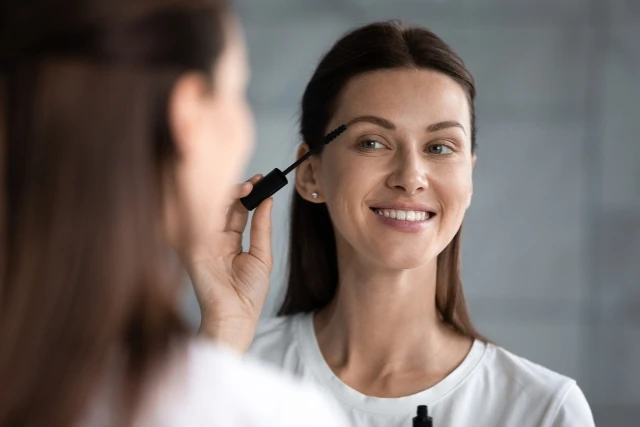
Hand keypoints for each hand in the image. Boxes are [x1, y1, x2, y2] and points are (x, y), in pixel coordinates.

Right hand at [183, 175, 272, 352]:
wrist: (236, 316)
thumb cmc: (249, 294)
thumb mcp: (262, 256)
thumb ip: (262, 228)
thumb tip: (269, 202)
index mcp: (230, 242)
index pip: (237, 210)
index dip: (248, 195)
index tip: (261, 181)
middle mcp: (214, 238)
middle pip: (223, 206)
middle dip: (238, 190)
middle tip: (255, 182)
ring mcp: (202, 241)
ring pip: (211, 208)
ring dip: (227, 195)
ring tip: (247, 188)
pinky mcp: (192, 247)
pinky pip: (198, 221)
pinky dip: (210, 207)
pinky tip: (225, 197)